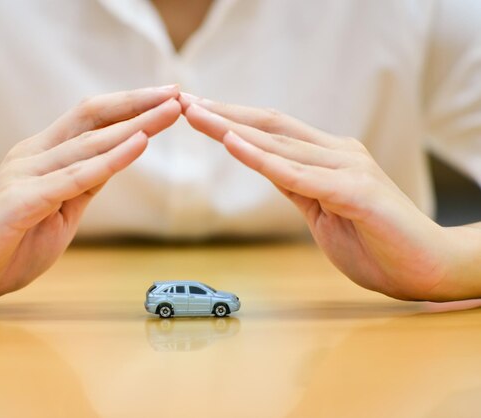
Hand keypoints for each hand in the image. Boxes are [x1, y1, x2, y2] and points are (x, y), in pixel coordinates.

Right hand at [0, 86, 180, 304]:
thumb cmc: (7, 243)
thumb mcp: (59, 210)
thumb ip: (84, 183)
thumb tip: (118, 159)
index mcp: (41, 156)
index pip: (90, 120)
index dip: (129, 106)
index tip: (166, 99)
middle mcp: (32, 156)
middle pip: (92, 120)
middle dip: (139, 105)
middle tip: (178, 93)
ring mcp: (23, 175)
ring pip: (88, 143)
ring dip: (134, 126)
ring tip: (169, 111)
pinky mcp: (19, 201)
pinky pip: (73, 177)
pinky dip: (109, 160)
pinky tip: (137, 144)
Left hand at [181, 93, 457, 300]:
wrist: (427, 268)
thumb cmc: (375, 242)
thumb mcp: (322, 210)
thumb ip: (296, 186)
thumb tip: (265, 167)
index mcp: (328, 157)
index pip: (271, 131)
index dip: (233, 119)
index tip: (198, 112)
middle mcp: (338, 153)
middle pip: (270, 128)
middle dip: (223, 115)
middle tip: (183, 104)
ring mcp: (349, 169)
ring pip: (280, 144)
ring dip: (233, 129)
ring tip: (198, 115)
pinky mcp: (356, 192)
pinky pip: (300, 175)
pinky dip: (264, 159)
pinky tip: (235, 144)